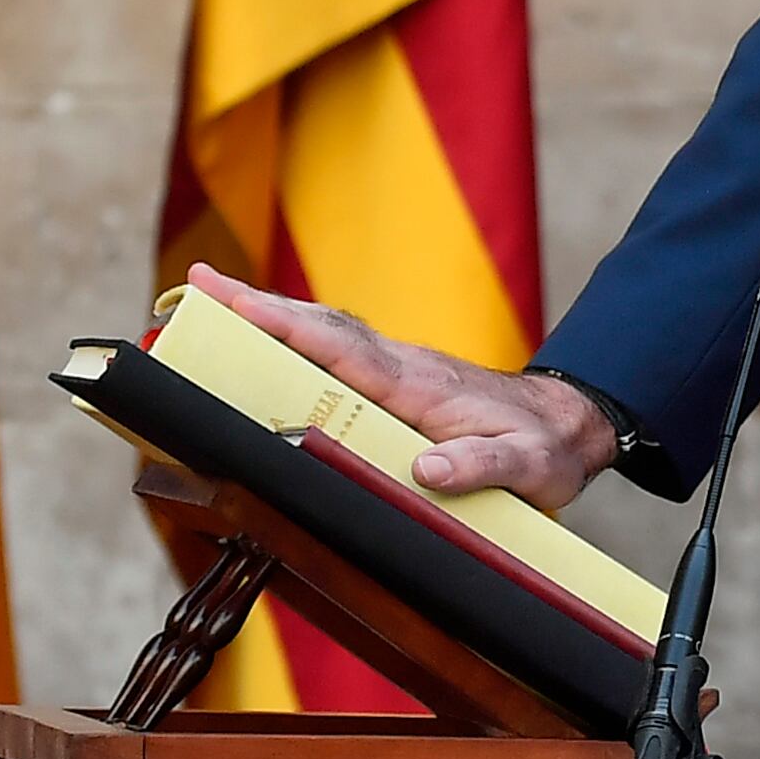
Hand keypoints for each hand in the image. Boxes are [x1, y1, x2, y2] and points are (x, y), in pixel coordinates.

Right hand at [182, 266, 614, 510]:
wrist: (570, 428)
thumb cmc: (545, 448)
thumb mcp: (526, 467)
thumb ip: (480, 468)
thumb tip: (425, 471)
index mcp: (416, 382)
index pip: (338, 345)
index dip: (281, 322)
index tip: (228, 298)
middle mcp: (398, 367)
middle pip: (316, 329)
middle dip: (253, 307)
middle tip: (189, 287)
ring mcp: (396, 374)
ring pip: (322, 341)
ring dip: (267, 323)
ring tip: (205, 310)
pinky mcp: (397, 388)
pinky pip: (336, 361)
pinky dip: (295, 346)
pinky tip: (264, 350)